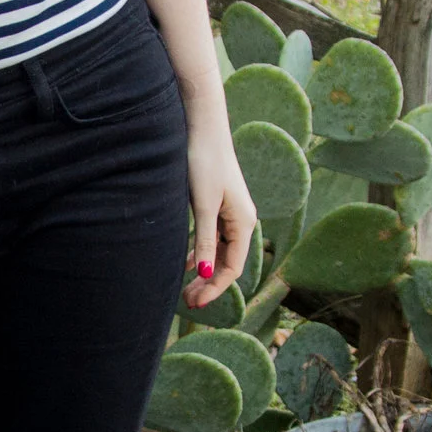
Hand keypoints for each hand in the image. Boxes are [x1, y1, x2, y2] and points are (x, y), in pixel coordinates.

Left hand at [182, 110, 255, 308]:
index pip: (233, 268)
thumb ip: (206, 241)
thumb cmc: (204, 162)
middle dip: (209, 284)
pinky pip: (213, 238)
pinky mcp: (218, 205)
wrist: (202, 127)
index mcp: (244, 222)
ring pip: (220, 252)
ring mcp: (230, 213)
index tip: (195, 304)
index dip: (215, 288)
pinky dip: (202, 252)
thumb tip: (207, 275)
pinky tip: (188, 263)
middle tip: (187, 303)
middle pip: (228, 262)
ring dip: (204, 271)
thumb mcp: (203, 205)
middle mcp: (242, 220)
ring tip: (186, 289)